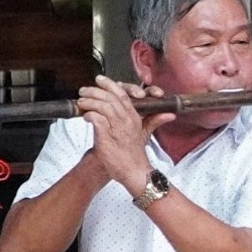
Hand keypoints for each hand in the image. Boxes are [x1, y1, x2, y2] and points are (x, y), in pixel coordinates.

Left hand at [77, 75, 172, 194]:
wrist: (133, 172)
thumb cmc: (134, 154)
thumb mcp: (145, 134)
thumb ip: (155, 120)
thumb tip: (170, 114)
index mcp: (135, 117)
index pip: (123, 94)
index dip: (110, 84)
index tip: (100, 80)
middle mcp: (127, 120)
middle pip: (111, 97)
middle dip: (96, 90)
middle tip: (84, 89)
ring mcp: (118, 128)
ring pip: (103, 106)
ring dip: (90, 101)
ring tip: (81, 102)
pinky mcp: (108, 137)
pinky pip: (97, 120)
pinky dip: (90, 115)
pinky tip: (85, 116)